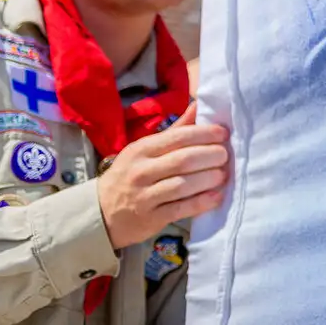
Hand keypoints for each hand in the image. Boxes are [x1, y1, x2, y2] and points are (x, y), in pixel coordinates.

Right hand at [95, 103, 230, 249]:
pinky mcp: (150, 219)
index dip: (205, 134)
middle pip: (184, 160)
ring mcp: (145, 196)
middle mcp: (141, 171)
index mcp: (142, 150)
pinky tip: (216, 196)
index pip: (178, 137)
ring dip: (209, 179)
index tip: (223, 134)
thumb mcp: (144, 150)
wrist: (99, 214)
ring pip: (184, 185)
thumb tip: (199, 105)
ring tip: (223, 175)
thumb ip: (174, 130)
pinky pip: (181, 209)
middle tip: (226, 155)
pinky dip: (202, 202)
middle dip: (211, 156)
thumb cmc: (129, 175)